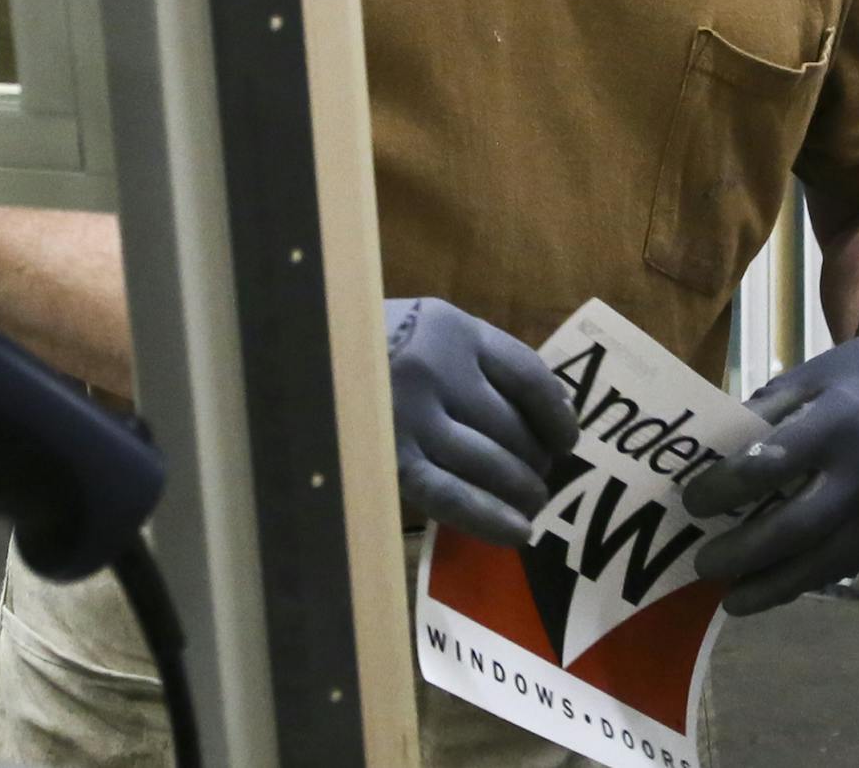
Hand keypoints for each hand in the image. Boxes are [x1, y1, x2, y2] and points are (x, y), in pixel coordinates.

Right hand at [387, 297, 578, 545]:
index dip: (557, 413)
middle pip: (514, 426)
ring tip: (533, 504)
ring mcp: (411, 417)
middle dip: (538, 460)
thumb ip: (475, 356)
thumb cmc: (365, 344)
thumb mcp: (424, 326)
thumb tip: (548, 409)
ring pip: (492, 462)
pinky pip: (453, 497)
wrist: (290, 354)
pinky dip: (491, 519)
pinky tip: (518, 532)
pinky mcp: (390, 462)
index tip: (568, 438)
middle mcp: (438, 369)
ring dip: (523, 489)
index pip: (529, 374)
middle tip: (543, 478)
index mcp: (453, 327)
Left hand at [682, 320, 858, 614]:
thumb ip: (760, 421)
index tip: (692, 503)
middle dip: (744, 553)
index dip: (726, 488)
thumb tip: (706, 465)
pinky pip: (846, 563)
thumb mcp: (803, 380)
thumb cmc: (851, 380)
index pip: (773, 463)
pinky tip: (773, 582)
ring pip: (825, 562)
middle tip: (702, 564)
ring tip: (731, 597)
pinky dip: (806, 576)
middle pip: (798, 527)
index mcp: (840, 420)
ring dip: (772, 585)